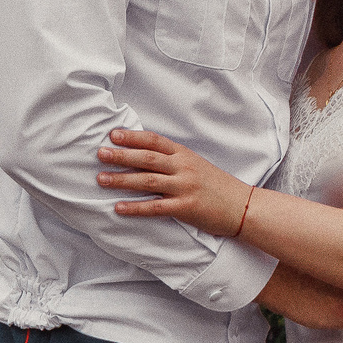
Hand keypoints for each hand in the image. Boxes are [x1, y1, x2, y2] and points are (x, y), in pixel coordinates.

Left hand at [97, 129, 251, 234]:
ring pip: (147, 180)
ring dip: (122, 180)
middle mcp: (183, 167)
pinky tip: (119, 208)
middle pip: (146, 158)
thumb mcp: (196, 164)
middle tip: (100, 154)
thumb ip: (173, 160)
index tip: (113, 134)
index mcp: (184, 154)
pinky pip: (155, 207)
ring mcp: (184, 187)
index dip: (132, 136)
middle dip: (121, 155)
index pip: (154, 140)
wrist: (243, 206)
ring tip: (101, 179)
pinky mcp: (186, 207)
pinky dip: (135, 207)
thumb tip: (144, 156)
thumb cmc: (217, 186)